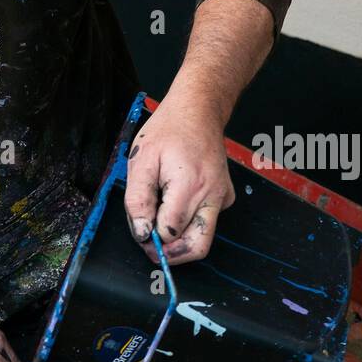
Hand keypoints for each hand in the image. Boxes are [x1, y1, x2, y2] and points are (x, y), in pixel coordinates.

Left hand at [124, 93, 234, 265]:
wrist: (198, 111)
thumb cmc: (168, 131)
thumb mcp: (141, 161)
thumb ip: (138, 201)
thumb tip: (142, 232)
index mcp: (191, 185)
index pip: (171, 231)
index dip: (151, 236)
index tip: (140, 228)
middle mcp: (213, 195)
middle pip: (196, 245)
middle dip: (170, 251)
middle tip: (149, 243)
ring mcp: (222, 197)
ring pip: (203, 237)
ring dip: (179, 238)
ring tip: (159, 217)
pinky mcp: (224, 198)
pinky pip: (205, 222)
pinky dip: (187, 222)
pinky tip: (173, 202)